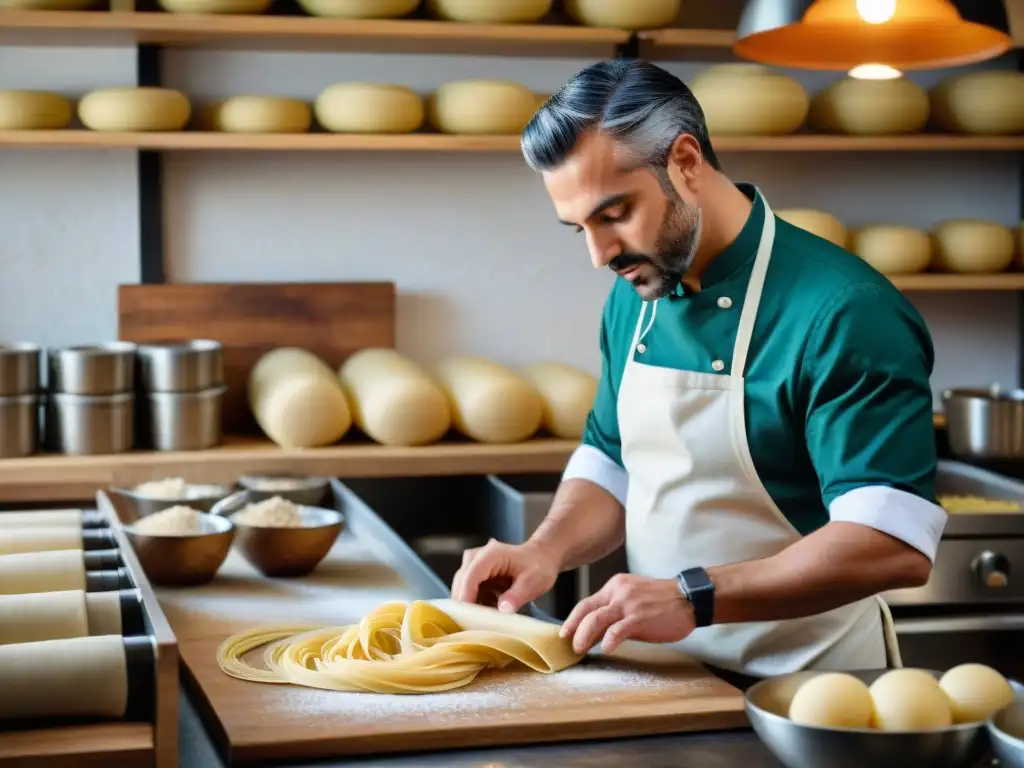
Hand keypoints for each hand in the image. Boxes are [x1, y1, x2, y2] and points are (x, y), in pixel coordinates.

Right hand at [451, 538, 559, 612]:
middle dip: (466, 607)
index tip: (467, 621)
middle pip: (461, 585)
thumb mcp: (533, 581)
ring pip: (461, 590)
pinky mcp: (473, 575)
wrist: (540, 557)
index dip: (466, 599)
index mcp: (489, 555)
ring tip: (487, 621)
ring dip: (471, 607)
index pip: (470, 578)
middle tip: (477, 629)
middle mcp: (475, 557)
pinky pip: (468, 593)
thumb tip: (503, 610)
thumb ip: (517, 595)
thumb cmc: (538, 567)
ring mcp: (472, 566)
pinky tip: (491, 612)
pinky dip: (476, 605)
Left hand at [560, 573, 695, 654]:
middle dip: (573, 628)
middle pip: (587, 609)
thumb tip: (595, 635)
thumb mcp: (633, 601)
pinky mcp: (640, 617)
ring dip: (584, 635)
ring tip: (580, 649)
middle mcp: (618, 592)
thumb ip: (614, 614)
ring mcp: (629, 604)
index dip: (573, 619)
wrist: (689, 598)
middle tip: (568, 643)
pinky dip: (609, 640)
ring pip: (597, 618)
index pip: (587, 602)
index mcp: (615, 586)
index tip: (565, 633)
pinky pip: (619, 629)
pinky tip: (606, 649)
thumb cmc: (662, 602)